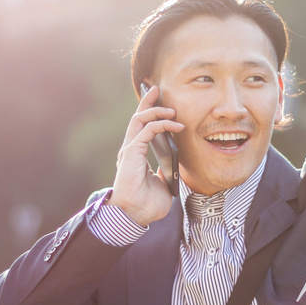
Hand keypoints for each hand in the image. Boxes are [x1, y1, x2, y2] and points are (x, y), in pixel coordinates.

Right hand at [110, 85, 183, 226]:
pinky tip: (175, 125)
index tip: (158, 100)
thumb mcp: (161, 185)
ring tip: (171, 110)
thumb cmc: (146, 205)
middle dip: (147, 101)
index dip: (148, 112)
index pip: (141, 128)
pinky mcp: (132, 153)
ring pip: (140, 120)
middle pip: (138, 117)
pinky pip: (147, 130)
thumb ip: (162, 174)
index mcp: (136, 156)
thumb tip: (168, 169)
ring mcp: (130, 150)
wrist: (135, 216)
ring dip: (156, 110)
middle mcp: (131, 150)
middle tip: (157, 88)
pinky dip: (161, 124)